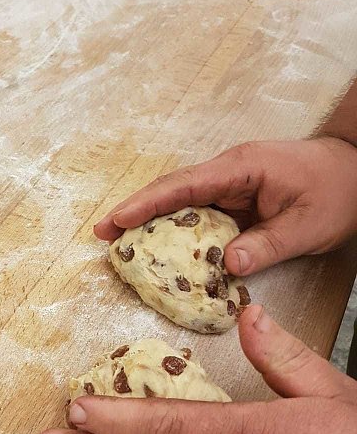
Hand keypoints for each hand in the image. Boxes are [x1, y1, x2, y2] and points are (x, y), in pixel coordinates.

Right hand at [94, 138, 356, 275]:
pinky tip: (163, 250)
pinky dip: (177, 230)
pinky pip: (198, 214)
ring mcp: (230, 184)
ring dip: (151, 221)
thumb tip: (227, 265)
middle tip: (103, 234)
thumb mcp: (307, 225)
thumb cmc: (336, 190)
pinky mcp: (234, 198)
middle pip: (172, 190)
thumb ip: (267, 246)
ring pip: (181, 202)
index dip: (148, 202)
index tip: (118, 218)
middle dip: (136, 211)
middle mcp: (228, 172)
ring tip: (120, 244)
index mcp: (242, 168)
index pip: (185, 185)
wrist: (356, 172)